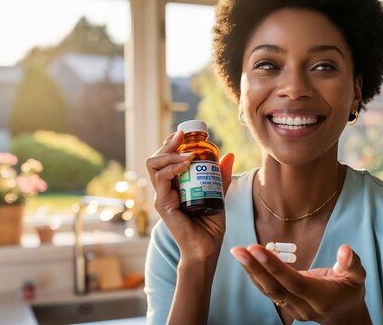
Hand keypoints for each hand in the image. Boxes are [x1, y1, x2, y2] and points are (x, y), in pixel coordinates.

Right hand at [146, 131, 233, 261]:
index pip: (164, 160)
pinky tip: (186, 163)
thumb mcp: (218, 195)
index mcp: (174, 187)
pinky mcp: (164, 205)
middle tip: (183, 135)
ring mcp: (162, 197)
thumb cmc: (210, 226)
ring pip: (154, 166)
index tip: (186, 134)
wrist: (206, 249)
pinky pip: (162, 180)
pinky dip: (173, 168)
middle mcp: (164, 190)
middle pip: (155, 159)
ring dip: (170, 153)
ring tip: (189, 152)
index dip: (171, 144)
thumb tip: (228, 155)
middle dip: (168, 144)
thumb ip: (220, 177)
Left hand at [229, 244, 370, 323]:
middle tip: (239, 250)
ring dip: (251, 271)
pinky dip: (256, 275)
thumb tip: (345, 250)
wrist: (344, 316)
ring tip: (237, 252)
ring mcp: (293, 309)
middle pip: (276, 289)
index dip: (275, 268)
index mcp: (322, 297)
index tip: (258, 250)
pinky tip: (245, 260)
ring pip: (268, 291)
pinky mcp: (286, 305)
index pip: (295, 283)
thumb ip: (352, 263)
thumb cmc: (350, 292)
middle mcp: (304, 306)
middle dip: (256, 268)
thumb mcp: (357, 277)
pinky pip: (268, 291)